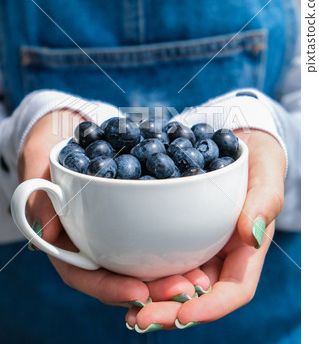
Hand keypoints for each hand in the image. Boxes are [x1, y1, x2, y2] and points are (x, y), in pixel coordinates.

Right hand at [17, 111, 210, 307]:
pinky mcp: (137, 209)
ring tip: (199, 276)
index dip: (109, 288)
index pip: (84, 274)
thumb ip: (38, 193)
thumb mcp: (36, 162)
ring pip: (141, 259)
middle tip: (184, 289)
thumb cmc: (49, 145)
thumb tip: (46, 236)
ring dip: (170, 271)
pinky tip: (201, 241)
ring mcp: (116, 226)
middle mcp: (93, 239)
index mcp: (66, 238)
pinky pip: (156, 227)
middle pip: (120, 274)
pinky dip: (176, 238)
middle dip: (151, 288)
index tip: (137, 292)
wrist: (72, 129)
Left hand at [125, 130, 285, 330]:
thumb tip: (252, 236)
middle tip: (142, 318)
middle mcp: (220, 256)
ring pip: (176, 283)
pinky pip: (161, 259)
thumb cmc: (258, 161)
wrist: (239, 147)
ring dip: (153, 299)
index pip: (233, 290)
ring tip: (129, 309)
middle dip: (172, 311)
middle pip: (199, 296)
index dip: (211, 307)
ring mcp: (197, 247)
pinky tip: (123, 279)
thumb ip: (264, 203)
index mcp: (245, 250)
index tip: (185, 314)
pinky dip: (143, 274)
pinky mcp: (178, 234)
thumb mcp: (266, 174)